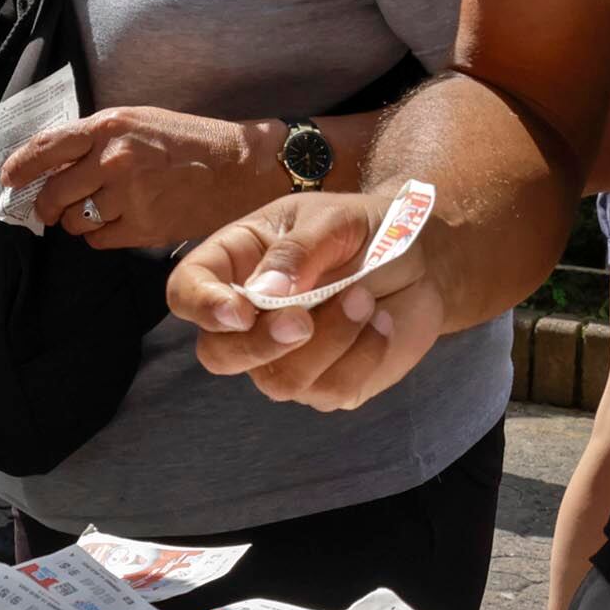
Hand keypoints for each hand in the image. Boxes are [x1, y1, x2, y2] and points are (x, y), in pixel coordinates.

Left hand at [2, 106, 285, 252]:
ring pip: (74, 221)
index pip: (45, 148)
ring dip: (77, 220)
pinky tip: (120, 222)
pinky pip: (98, 240)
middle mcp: (112, 161)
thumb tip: (54, 161)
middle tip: (49, 209)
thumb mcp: (140, 121)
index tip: (9, 179)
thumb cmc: (191, 142)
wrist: (239, 169)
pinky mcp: (142, 228)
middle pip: (53, 193)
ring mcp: (127, 197)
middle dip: (46, 205)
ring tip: (100, 211)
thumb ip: (98, 138)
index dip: (19, 167)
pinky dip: (101, 235)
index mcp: (110, 127)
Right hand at [167, 192, 446, 410]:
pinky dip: (362, 355)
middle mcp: (249, 317)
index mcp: (236, 264)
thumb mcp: (334, 219)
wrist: (422, 261)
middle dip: (261, 345)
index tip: (241, 311)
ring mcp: (284, 357)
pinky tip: (380, 323)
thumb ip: (298, 250)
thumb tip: (264, 291)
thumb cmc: (366, 229)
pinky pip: (329, 390)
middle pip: (219, 355)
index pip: (187, 292)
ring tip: (365, 299)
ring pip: (278, 380)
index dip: (202, 306)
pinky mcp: (325, 384)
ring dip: (329, 341)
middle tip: (304, 321)